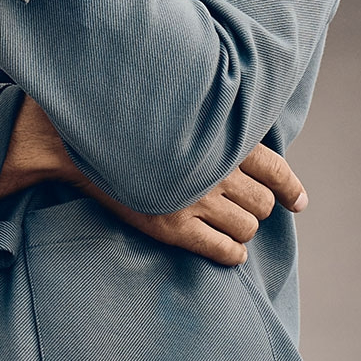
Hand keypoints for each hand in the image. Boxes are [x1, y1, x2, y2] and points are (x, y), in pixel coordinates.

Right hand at [0, 99, 306, 265]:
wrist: (64, 137)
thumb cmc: (111, 116)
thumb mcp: (161, 107)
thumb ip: (198, 120)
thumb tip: (227, 135)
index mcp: (212, 133)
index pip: (273, 166)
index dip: (290, 187)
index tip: (297, 201)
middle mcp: (209, 167)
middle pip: (262, 203)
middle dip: (254, 206)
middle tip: (234, 203)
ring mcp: (192, 198)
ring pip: (247, 229)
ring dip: (239, 228)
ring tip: (220, 221)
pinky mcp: (172, 226)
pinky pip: (226, 253)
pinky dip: (230, 253)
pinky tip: (219, 246)